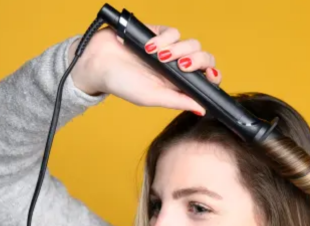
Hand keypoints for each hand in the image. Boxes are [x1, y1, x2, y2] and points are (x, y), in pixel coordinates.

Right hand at [68, 24, 220, 113]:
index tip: (210, 76)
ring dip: (177, 49)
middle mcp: (177, 67)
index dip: (212, 75)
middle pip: (202, 58)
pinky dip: (164, 39)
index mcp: (178, 84)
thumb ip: (176, 101)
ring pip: (190, 43)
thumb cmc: (122, 84)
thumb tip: (202, 109)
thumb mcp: (151, 97)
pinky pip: (173, 32)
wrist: (98, 63)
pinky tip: (149, 46)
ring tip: (158, 57)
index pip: (205, 78)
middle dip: (196, 60)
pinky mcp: (159, 34)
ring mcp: (169, 50)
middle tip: (181, 66)